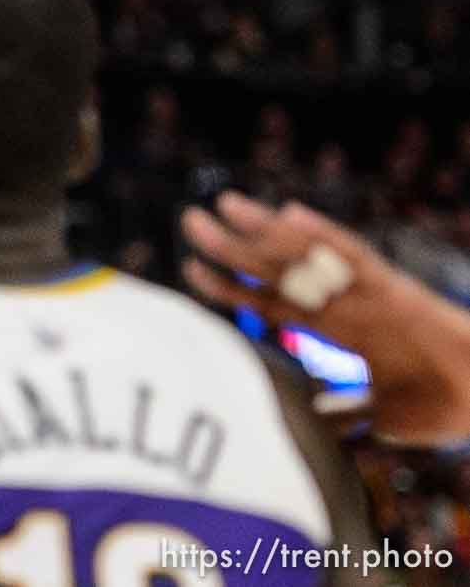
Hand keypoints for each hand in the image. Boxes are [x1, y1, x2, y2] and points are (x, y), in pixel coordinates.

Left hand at [181, 192, 469, 444]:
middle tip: (189, 218)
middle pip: (278, 268)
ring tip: (227, 202)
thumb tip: (312, 430)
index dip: (229, 286)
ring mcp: (368, 292)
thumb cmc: (444, 403)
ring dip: (267, 227)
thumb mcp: (377, 414)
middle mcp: (346, 303)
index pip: (270, 301)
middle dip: (232, 245)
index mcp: (339, 329)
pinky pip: (357, 257)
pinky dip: (324, 235)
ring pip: (309, 252)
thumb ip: (344, 415)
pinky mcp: (397, 290)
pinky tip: (291, 214)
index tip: (188, 269)